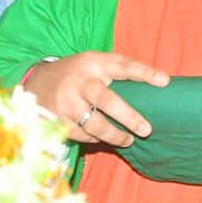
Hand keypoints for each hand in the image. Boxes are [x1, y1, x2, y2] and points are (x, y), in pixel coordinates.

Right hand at [23, 53, 168, 146]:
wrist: (36, 82)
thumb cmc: (77, 73)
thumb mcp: (93, 63)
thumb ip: (117, 72)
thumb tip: (157, 86)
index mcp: (93, 62)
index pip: (122, 65)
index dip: (144, 73)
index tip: (165, 82)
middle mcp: (80, 81)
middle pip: (107, 100)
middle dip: (129, 117)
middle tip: (146, 129)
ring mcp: (67, 102)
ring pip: (95, 124)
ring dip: (115, 135)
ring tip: (128, 139)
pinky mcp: (58, 120)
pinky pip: (83, 135)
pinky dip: (95, 138)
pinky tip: (100, 137)